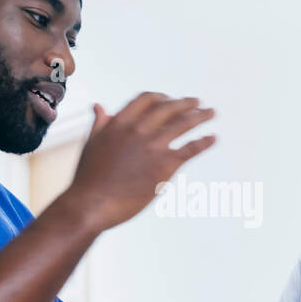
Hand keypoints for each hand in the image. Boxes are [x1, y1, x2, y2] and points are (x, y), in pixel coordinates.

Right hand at [65, 92, 215, 232]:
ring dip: (200, 116)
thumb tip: (99, 106)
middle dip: (186, 103)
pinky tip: (213, 138)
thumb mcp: (91, 144)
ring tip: (211, 113)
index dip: (161, 97)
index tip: (170, 99)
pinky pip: (191, 148)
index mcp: (120, 122)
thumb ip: (100, 124)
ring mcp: (153, 146)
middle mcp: (138, 129)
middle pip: (169, 108)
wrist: (91, 204)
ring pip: (183, 124)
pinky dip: (204, 142)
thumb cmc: (88, 178)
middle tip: (198, 103)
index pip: (146, 99)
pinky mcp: (164, 165)